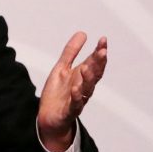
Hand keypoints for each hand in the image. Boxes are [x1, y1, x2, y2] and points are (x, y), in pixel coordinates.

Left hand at [38, 32, 106, 151]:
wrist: (49, 117)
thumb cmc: (58, 93)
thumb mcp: (62, 68)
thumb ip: (71, 52)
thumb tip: (83, 33)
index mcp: (82, 77)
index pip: (94, 62)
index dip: (99, 52)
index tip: (103, 40)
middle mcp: (83, 87)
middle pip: (94, 75)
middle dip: (98, 63)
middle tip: (102, 51)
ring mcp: (77, 100)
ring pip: (87, 89)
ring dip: (88, 79)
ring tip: (87, 67)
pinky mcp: (69, 111)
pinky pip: (75, 105)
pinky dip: (77, 98)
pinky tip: (76, 89)